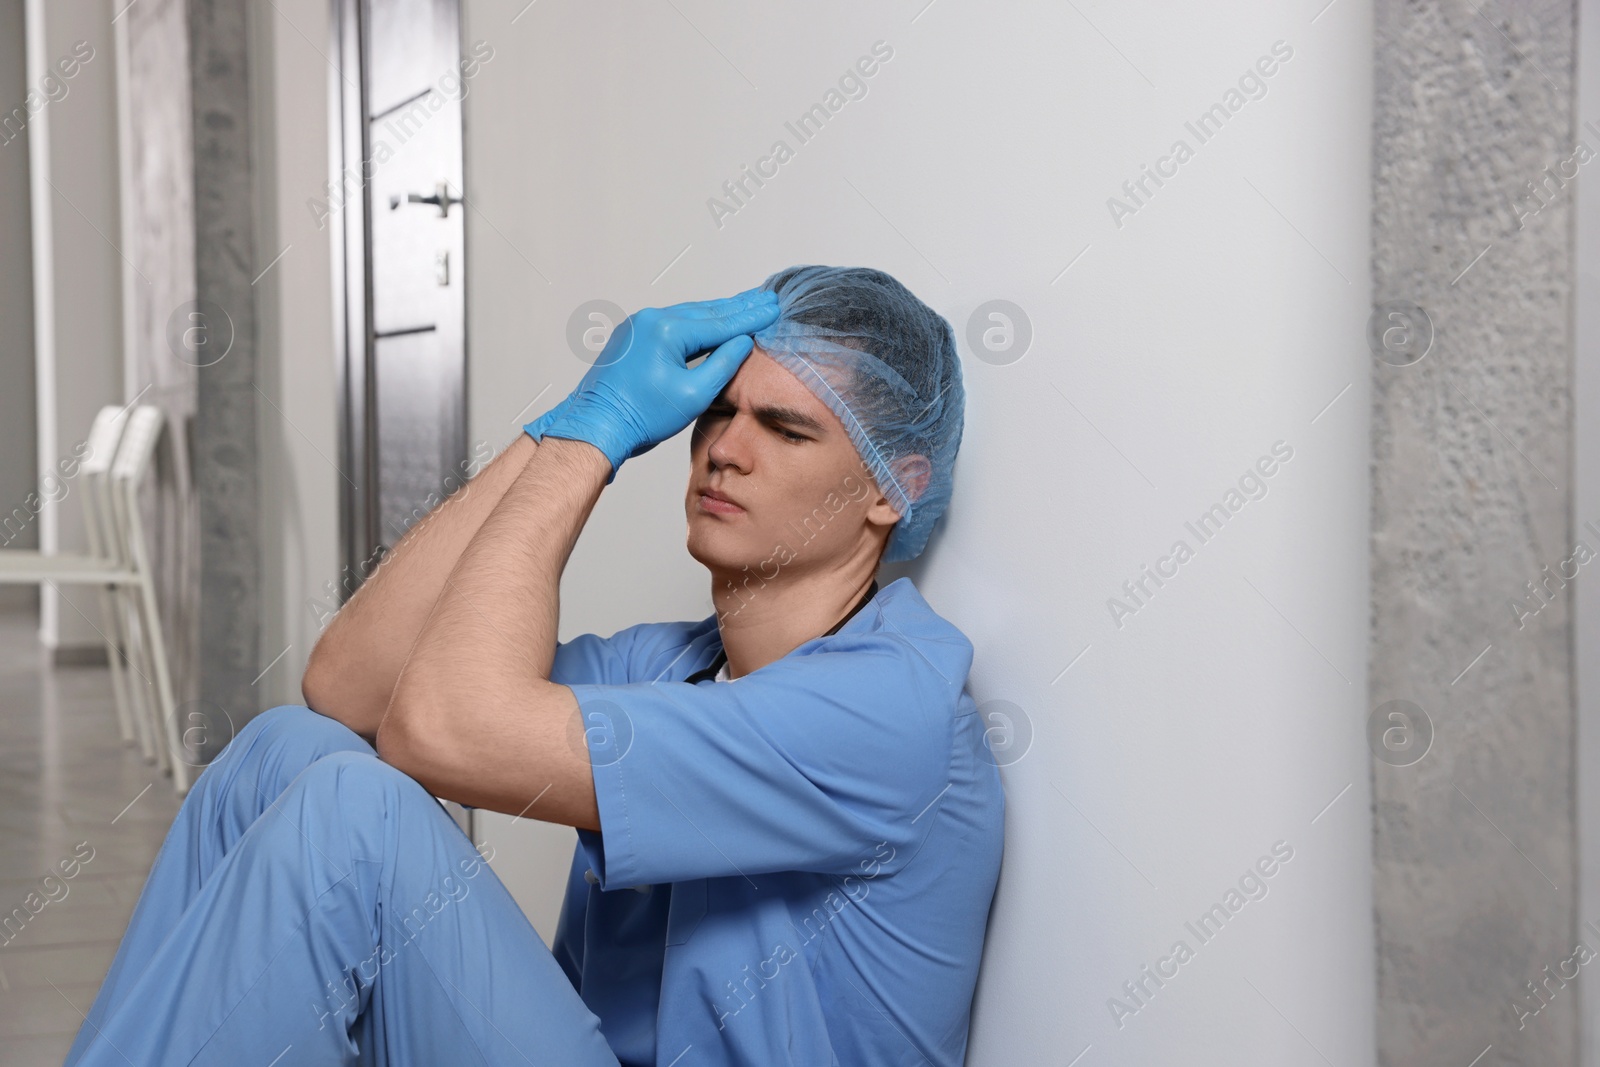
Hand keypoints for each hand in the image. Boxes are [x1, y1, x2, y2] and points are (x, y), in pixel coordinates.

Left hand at [526, 289, 778, 480]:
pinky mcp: (632, 337)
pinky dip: (695, 323)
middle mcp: (652, 320)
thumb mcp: (694, 394)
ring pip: (688, 316)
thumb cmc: (641, 416)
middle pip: (706, 312)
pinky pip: (671, 323)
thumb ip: (723, 365)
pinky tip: (708, 321)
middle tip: (765, 299)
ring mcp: (639, 326)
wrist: (597, 426)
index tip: (772, 308)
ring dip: (717, 313)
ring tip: (743, 305)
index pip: (720, 323)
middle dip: (738, 307)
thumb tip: (743, 343)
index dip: (750, 318)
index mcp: (667, 330)